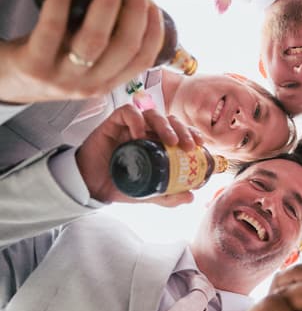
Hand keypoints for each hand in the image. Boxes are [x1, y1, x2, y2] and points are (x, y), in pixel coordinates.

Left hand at [0, 0, 163, 104]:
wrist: (7, 82)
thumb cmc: (49, 62)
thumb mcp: (85, 65)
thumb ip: (107, 46)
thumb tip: (134, 4)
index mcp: (106, 83)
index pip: (142, 59)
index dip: (154, 29)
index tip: (153, 2)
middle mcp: (88, 84)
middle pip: (124, 46)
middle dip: (135, 7)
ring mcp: (61, 77)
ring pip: (94, 39)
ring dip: (108, 0)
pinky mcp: (34, 64)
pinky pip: (52, 27)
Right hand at [75, 104, 203, 205]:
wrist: (92, 187)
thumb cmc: (120, 184)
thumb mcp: (149, 193)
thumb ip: (168, 196)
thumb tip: (191, 197)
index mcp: (157, 143)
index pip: (179, 131)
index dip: (191, 133)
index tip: (200, 145)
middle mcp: (146, 131)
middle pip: (169, 120)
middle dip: (183, 130)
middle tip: (188, 146)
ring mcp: (130, 126)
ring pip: (152, 114)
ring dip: (165, 125)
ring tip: (170, 141)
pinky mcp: (113, 123)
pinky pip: (127, 113)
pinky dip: (137, 120)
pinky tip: (140, 136)